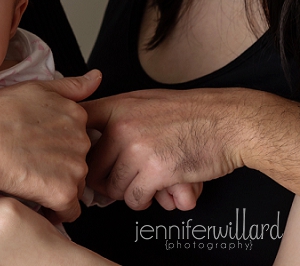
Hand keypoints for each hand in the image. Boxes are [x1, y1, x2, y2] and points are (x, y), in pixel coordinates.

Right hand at [0, 71, 99, 221]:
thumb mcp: (31, 88)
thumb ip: (69, 86)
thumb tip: (97, 77)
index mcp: (75, 114)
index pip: (78, 137)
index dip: (58, 145)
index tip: (38, 147)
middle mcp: (82, 139)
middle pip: (78, 161)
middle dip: (60, 166)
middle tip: (31, 163)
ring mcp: (75, 166)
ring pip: (75, 185)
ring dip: (57, 187)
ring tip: (29, 178)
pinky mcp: (64, 192)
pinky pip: (69, 211)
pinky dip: (55, 210)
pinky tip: (35, 198)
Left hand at [82, 88, 248, 209]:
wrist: (228, 122)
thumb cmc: (188, 113)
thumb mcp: (142, 101)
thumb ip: (113, 117)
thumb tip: (85, 145)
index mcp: (115, 106)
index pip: (75, 129)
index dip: (74, 151)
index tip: (75, 161)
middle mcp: (120, 125)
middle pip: (91, 168)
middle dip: (105, 181)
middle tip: (121, 181)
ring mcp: (136, 148)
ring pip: (113, 188)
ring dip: (128, 192)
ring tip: (146, 184)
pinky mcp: (155, 171)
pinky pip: (135, 198)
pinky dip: (145, 200)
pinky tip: (159, 191)